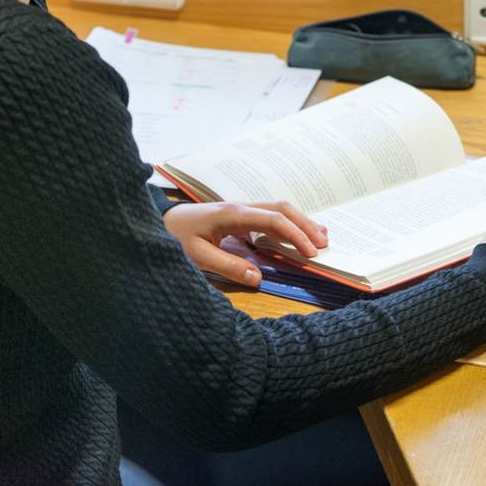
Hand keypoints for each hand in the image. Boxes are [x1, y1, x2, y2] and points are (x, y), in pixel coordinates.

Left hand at [163, 200, 329, 287]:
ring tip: (321, 238)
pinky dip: (289, 224)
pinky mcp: (241, 216)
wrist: (161, 221)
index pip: (273, 219)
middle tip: (324, 246)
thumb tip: (258, 278)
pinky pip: (270, 216)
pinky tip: (299, 235)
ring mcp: (242, 209)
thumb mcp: (197, 256)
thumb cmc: (177, 237)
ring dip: (301, 222)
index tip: (311, 252)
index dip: (295, 234)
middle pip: (282, 209)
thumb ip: (227, 266)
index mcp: (233, 213)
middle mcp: (241, 207)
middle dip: (305, 225)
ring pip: (279, 209)